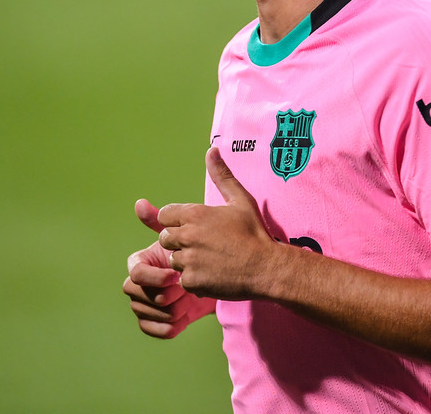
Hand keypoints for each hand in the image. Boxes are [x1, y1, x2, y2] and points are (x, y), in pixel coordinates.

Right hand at [124, 198, 215, 338]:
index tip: (176, 276)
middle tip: (185, 292)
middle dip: (160, 295)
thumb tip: (139, 202)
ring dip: (168, 310)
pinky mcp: (154, 321)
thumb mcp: (191, 232)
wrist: (222, 279)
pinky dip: (166, 327)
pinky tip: (185, 319)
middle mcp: (138, 282)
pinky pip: (150, 329)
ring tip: (190, 303)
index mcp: (143, 261)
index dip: (153, 276)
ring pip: (143, 312)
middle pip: (134, 292)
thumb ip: (166, 218)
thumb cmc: (206, 252)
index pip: (135, 271)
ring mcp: (144, 302)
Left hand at [157, 147, 277, 299]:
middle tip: (204, 245)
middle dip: (179, 241)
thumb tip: (211, 150)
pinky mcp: (192, 281)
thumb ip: (221, 175)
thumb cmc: (254, 232)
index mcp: (195, 214)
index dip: (176, 221)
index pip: (164, 216)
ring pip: (173, 260)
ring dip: (186, 261)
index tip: (193, 227)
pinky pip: (183, 280)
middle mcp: (187, 235)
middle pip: (165, 238)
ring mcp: (188, 260)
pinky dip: (195, 279)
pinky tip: (213, 274)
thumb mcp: (240, 199)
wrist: (266, 267)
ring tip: (210, 260)